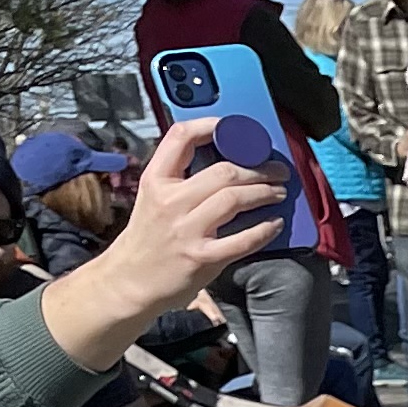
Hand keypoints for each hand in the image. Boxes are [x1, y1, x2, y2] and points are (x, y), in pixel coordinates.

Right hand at [42, 120, 286, 366]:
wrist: (129, 280)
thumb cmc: (148, 238)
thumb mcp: (154, 198)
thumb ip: (181, 179)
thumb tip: (222, 159)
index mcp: (157, 179)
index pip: (181, 137)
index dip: (211, 125)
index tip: (237, 128)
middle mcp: (171, 200)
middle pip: (222, 171)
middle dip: (257, 168)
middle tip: (277, 171)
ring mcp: (186, 229)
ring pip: (234, 199)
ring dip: (264, 193)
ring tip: (278, 192)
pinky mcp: (202, 257)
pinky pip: (242, 239)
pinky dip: (264, 229)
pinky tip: (275, 224)